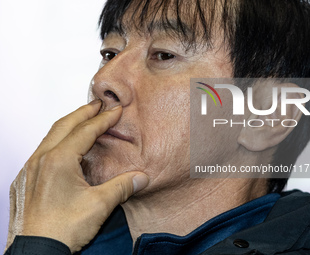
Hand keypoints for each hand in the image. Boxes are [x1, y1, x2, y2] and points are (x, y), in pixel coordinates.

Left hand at [6, 100, 148, 251]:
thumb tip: (141, 178)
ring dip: (70, 124)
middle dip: (84, 112)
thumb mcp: (99, 205)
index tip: (115, 110)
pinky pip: (44, 149)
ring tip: (84, 119)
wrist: (36, 252)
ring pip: (52, 135)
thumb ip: (122, 186)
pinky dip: (58, 140)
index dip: (104, 119)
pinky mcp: (27, 179)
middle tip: (98, 104)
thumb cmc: (61, 229)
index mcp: (59, 160)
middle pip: (65, 124)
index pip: (86, 130)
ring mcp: (31, 169)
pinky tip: (66, 146)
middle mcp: (42, 159)